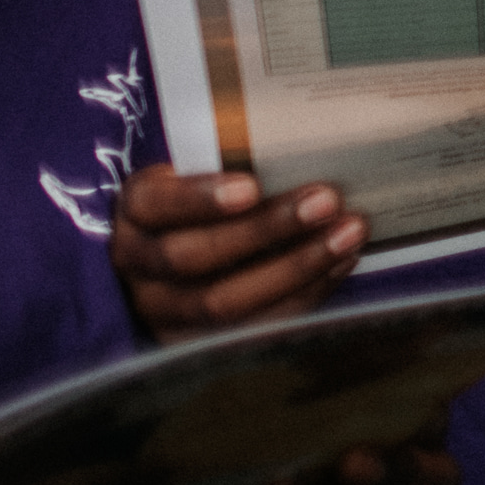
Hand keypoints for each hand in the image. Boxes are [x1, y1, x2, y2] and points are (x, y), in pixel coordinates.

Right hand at [112, 165, 369, 335]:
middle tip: (326, 200)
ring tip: (349, 232)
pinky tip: (341, 262)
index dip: (199, 199)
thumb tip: (305, 142)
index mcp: (135, 211)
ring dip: (296, 267)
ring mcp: (163, 311)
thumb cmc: (206, 198)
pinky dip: (303, 295)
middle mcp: (138, 265)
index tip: (252, 187)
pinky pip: (251, 329)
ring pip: (222, 301)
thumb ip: (232, 160)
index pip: (155, 204)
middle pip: (193, 256)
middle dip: (266, 229)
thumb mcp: (201, 171)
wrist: (183, 256)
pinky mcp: (196, 343)